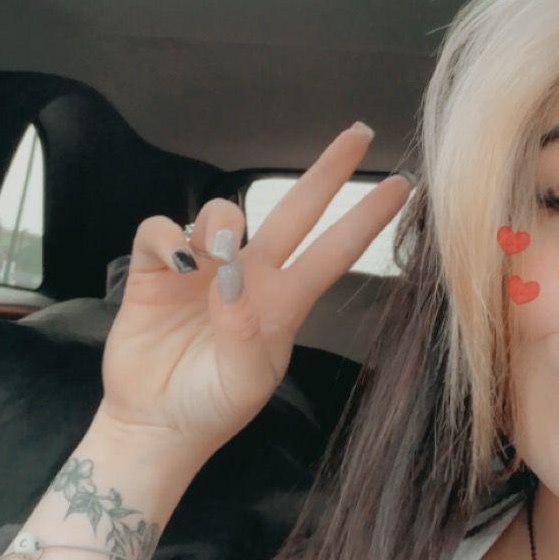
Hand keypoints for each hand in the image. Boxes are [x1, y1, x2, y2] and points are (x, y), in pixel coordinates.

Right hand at [96, 123, 412, 477]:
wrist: (156, 426)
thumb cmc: (211, 406)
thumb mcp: (244, 381)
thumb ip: (245, 333)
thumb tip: (232, 279)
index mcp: (281, 303)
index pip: (332, 251)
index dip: (365, 219)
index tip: (402, 188)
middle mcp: (247, 276)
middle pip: (293, 211)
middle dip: (327, 172)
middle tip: (359, 133)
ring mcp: (202, 269)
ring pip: (221, 212)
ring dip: (221, 221)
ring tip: (213, 255)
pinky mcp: (156, 272)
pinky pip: (161, 231)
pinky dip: (168, 237)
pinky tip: (175, 261)